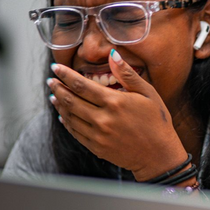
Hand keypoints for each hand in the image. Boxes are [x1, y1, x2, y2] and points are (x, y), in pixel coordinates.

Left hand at [48, 50, 188, 180]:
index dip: (66, 75)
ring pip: (70, 116)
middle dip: (58, 88)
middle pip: (71, 100)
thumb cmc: (157, 121)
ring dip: (59, 104)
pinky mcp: (96, 147)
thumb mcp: (148, 93)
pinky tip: (64, 115)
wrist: (159, 155)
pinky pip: (75, 132)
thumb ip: (127, 74)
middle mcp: (103, 118)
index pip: (81, 85)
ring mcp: (97, 134)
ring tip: (54, 95)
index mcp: (115, 102)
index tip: (56, 67)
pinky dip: (66, 122)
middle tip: (51, 80)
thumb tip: (113, 54)